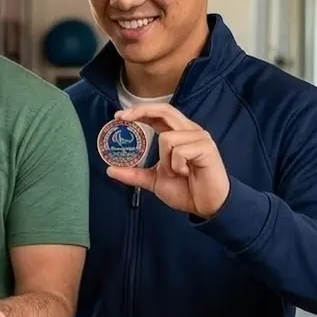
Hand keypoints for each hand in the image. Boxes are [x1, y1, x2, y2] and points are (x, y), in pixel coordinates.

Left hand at [108, 105, 229, 218]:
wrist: (206, 206)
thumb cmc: (185, 190)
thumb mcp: (154, 180)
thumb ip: (134, 174)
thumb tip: (110, 170)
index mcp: (178, 134)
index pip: (159, 114)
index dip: (139, 111)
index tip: (118, 116)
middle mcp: (189, 131)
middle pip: (165, 110)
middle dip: (142, 112)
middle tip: (122, 118)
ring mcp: (199, 137)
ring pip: (167, 138)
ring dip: (165, 161)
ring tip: (176, 173)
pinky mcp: (206, 147)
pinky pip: (179, 151)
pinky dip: (176, 166)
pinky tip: (186, 173)